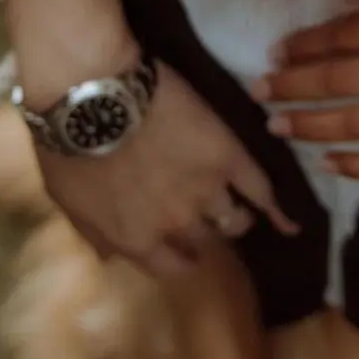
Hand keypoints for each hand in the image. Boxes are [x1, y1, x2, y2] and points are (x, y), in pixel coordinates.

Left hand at [4, 0, 297, 278]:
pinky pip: (261, 187)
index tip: (186, 251)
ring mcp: (206, 188)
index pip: (171, 267)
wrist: (93, 90)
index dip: (182, 259)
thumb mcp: (69, 202)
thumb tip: (113, 260)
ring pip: (236, 218)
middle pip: (208, 241)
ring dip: (238, 217)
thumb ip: (95, 235)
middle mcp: (177, 223)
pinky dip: (278, 207)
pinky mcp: (227, 153)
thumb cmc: (69, 142)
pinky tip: (290, 221)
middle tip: (209, 219)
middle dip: (209, 234)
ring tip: (242, 207)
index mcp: (137, 239)